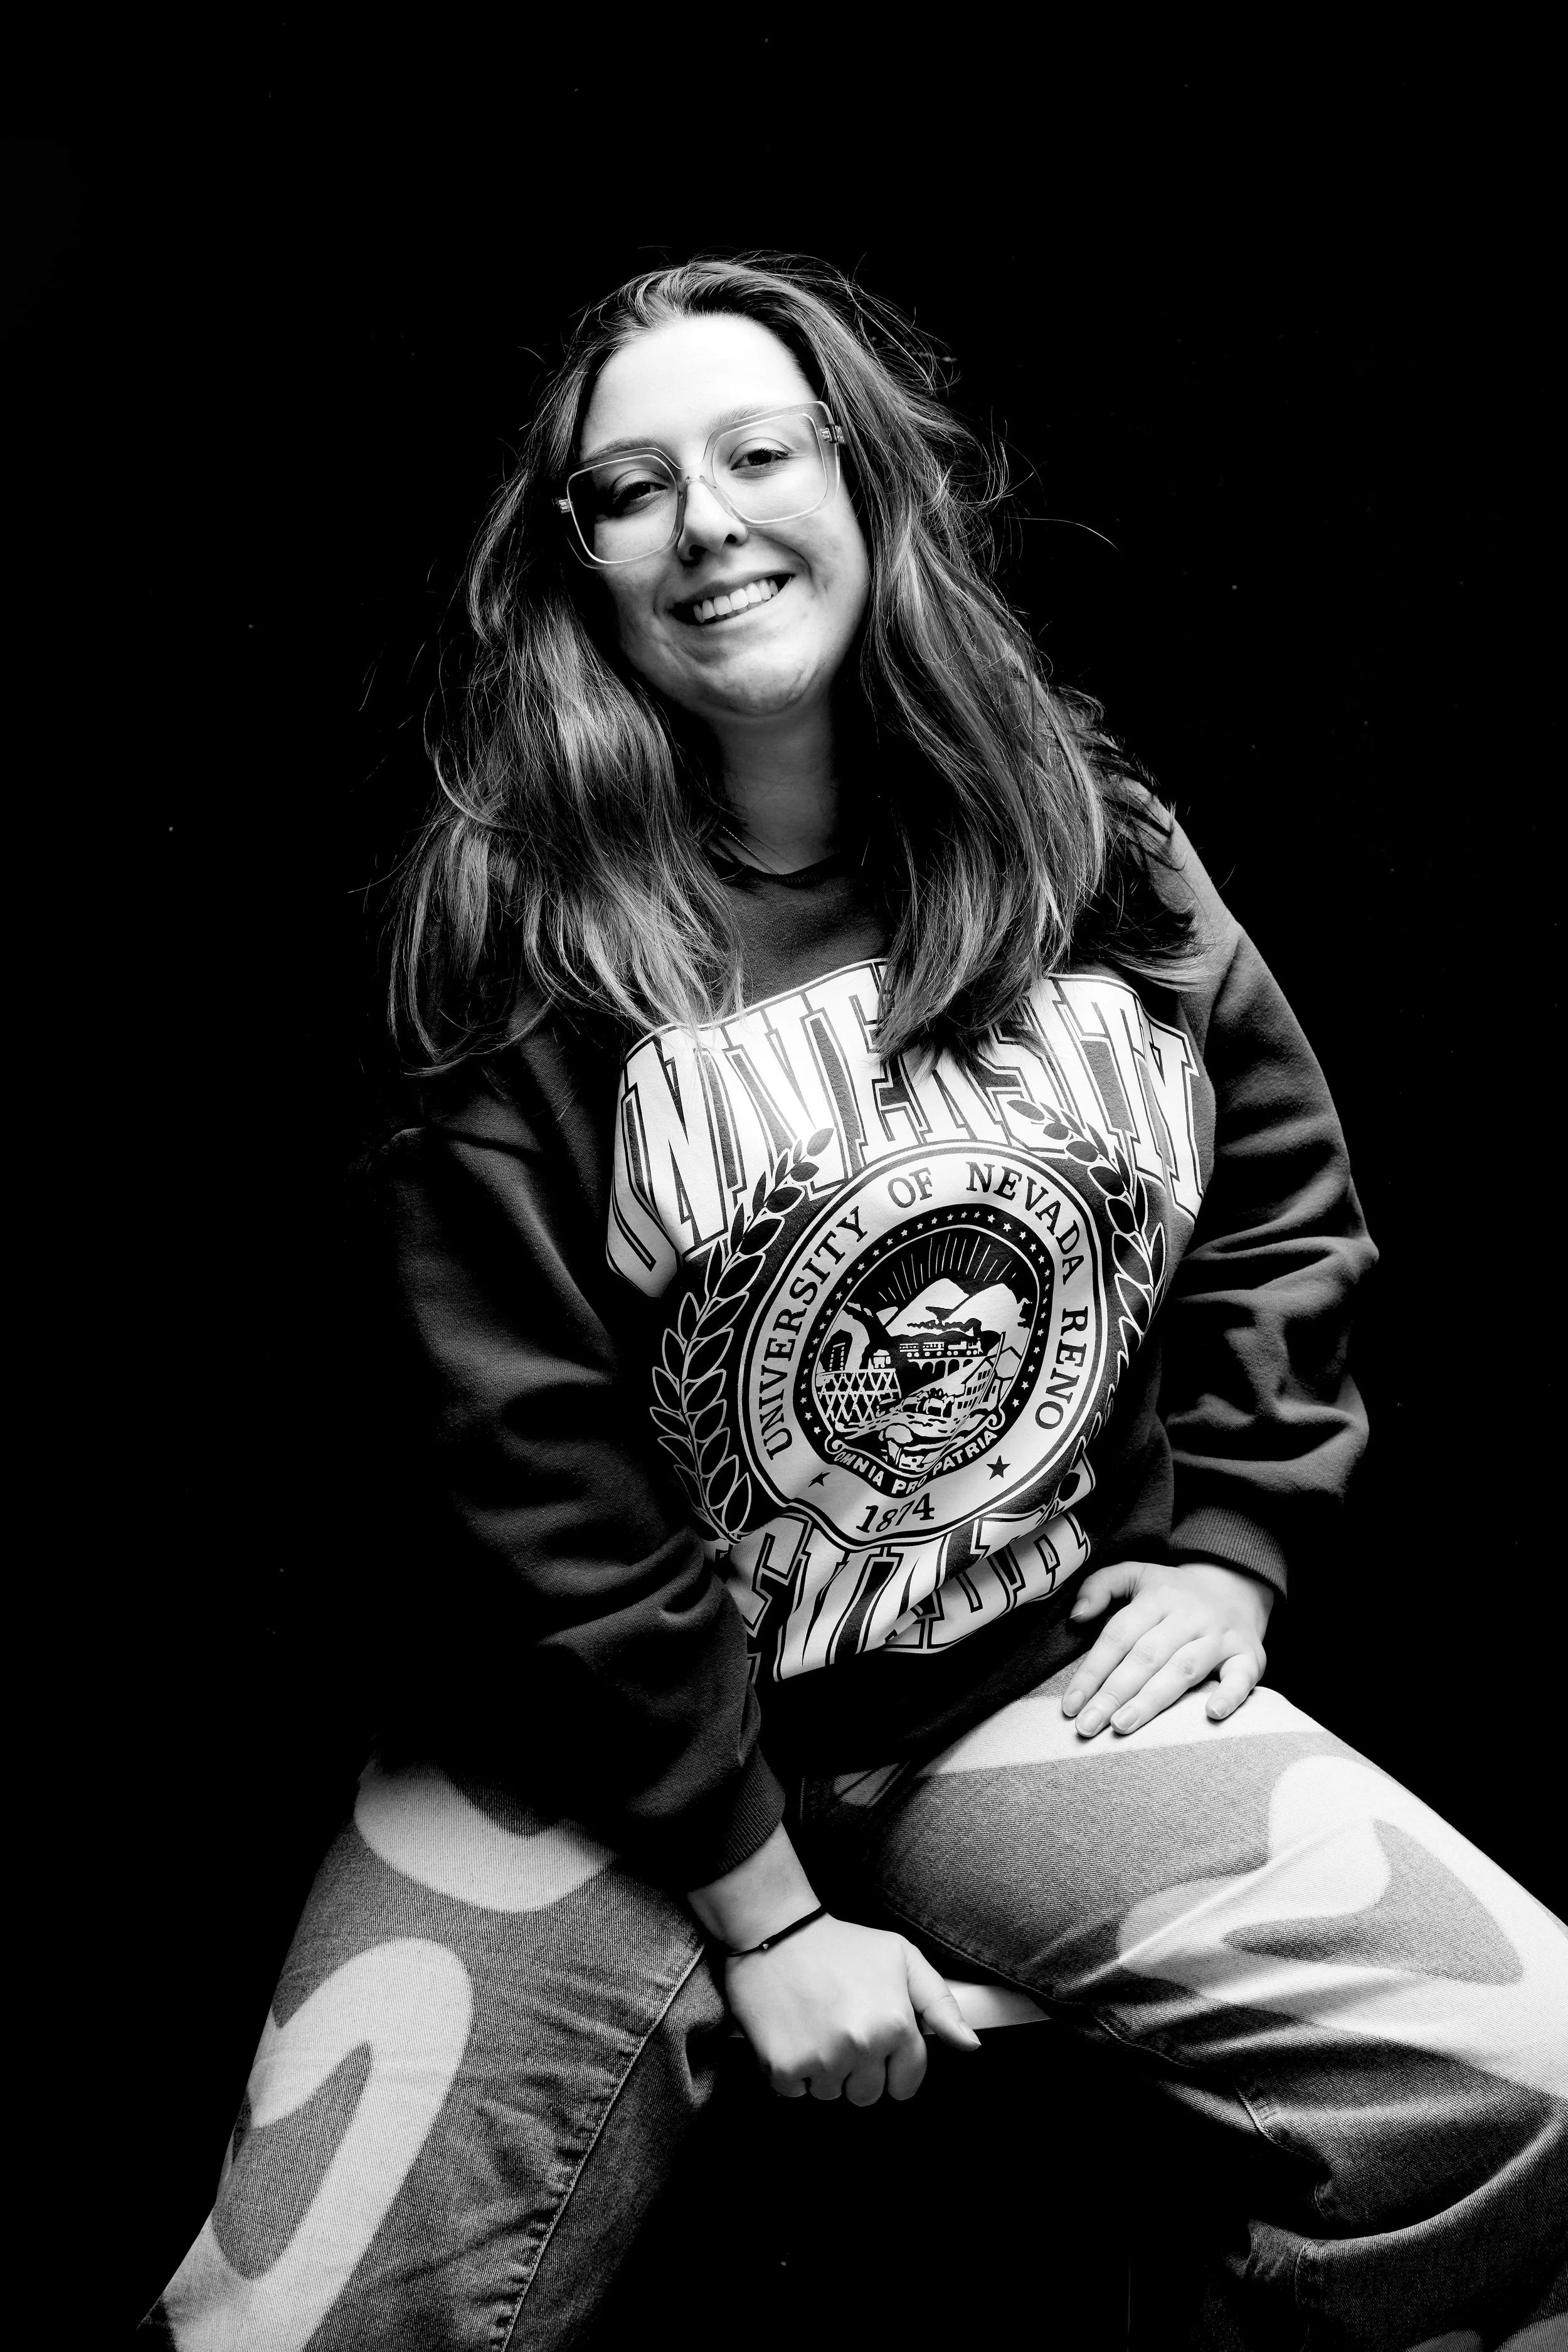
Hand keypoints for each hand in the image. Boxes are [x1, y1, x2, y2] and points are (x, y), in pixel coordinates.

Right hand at [723, 1913, 979, 2103]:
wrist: (775, 1930)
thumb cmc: (842, 1945)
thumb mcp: (902, 1958)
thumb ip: (940, 2004)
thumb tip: (970, 2046)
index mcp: (895, 2024)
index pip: (907, 2083)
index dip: (892, 2065)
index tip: (876, 2042)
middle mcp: (862, 2046)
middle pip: (868, 2095)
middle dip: (857, 2069)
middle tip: (841, 2028)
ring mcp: (821, 2060)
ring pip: (832, 2094)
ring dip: (824, 2070)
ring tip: (816, 2025)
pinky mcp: (783, 2067)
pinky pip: (795, 2092)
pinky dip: (792, 2070)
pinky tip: (793, 2033)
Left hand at [1062, 1558, 1272, 1738]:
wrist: (1235, 1586)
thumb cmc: (1173, 1593)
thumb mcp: (1136, 1575)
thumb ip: (1101, 1587)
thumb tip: (1077, 1617)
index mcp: (1157, 1597)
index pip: (1118, 1636)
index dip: (1092, 1671)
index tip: (1070, 1705)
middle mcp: (1189, 1616)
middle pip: (1146, 1656)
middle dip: (1113, 1693)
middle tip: (1087, 1727)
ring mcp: (1220, 1636)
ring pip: (1184, 1669)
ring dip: (1152, 1700)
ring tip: (1122, 1725)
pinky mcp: (1249, 1656)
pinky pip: (1242, 1676)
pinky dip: (1229, 1695)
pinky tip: (1211, 1714)